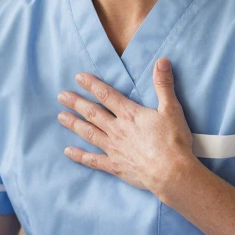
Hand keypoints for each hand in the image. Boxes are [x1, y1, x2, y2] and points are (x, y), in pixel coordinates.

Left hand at [56, 58, 195, 197]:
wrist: (172, 173)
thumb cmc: (173, 142)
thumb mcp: (172, 109)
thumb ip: (164, 85)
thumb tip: (162, 62)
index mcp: (129, 114)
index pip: (106, 95)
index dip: (92, 85)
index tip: (78, 77)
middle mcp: (117, 129)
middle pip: (92, 113)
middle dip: (76, 103)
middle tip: (61, 96)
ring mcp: (113, 148)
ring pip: (89, 133)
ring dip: (74, 124)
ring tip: (61, 117)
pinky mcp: (114, 166)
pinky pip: (93, 160)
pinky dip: (79, 156)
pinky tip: (68, 151)